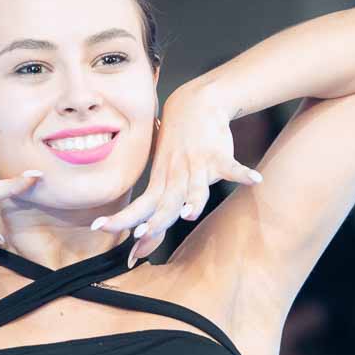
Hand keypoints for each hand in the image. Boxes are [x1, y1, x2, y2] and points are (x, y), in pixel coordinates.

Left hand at [86, 85, 262, 265]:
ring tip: (190, 214)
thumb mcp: (162, 181)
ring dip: (193, 200)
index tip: (100, 229)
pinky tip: (254, 180)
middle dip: (155, 220)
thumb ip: (155, 216)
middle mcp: (175, 176)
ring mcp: (195, 165)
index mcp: (160, 183)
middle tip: (142, 234)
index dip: (121, 219)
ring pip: (194, 187)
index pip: (138, 206)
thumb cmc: (176, 151)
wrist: (193, 105)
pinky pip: (231, 165)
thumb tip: (138, 249)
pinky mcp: (217, 155)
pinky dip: (242, 173)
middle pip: (164, 204)